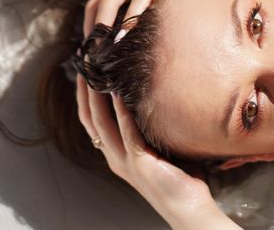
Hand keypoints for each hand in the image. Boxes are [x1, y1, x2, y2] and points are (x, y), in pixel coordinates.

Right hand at [75, 75, 239, 228]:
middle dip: (86, 93)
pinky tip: (119, 94)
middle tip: (86, 67)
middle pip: (91, 120)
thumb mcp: (159, 148)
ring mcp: (125, 161)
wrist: (188, 206)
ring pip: (102, 124)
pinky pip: (128, 132)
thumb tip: (159, 100)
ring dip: (97, 97)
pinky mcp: (139, 162)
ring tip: (96, 75)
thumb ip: (152, 129)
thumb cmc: (179, 177)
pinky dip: (121, 111)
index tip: (87, 76)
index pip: (93, 123)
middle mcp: (114, 157)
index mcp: (117, 155)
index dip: (86, 100)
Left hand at [83, 0, 230, 36]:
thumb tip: (157, 25)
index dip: (92, 24)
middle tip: (90, 56)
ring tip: (100, 49)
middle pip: (98, 1)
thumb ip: (160, 0)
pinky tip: (127, 32)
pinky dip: (132, 13)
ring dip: (104, 25)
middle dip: (91, 29)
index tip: (92, 49)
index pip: (99, 1)